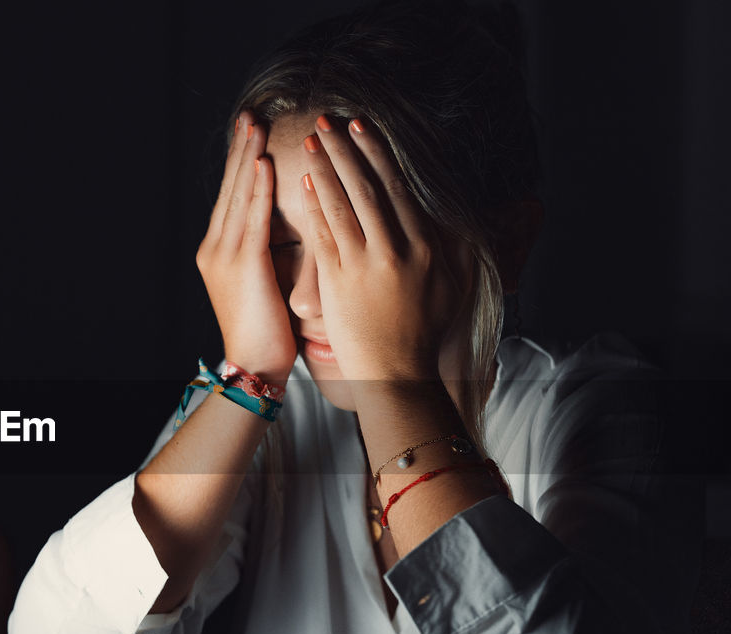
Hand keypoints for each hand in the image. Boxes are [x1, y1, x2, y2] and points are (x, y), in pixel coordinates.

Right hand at [195, 112, 297, 384]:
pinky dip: (257, 188)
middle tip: (249, 115)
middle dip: (240, 150)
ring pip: (238, 196)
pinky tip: (264, 163)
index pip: (232, 198)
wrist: (255, 365)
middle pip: (230, 189)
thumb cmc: (267, 333)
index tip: (250, 132)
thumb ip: (265, 255)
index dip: (240, 163)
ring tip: (255, 126)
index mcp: (219, 252)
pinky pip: (251, 218)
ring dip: (247, 157)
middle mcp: (215, 248)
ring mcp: (225, 255)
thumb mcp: (263, 285)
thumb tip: (284, 232)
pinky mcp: (243, 265)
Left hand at [297, 115, 468, 382]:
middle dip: (349, 149)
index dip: (378, 154)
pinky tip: (304, 182)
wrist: (396, 373)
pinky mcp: (341, 282)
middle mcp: (398, 249)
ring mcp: (367, 265)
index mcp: (426, 245)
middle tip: (332, 120)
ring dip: (328, 168)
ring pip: (345, 204)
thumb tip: (470, 216)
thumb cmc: (424, 331)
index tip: (363, 128)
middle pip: (370, 187)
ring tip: (314, 141)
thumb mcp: (456, 285)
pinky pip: (325, 235)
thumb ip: (459, 246)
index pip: (398, 188)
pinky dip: (315, 205)